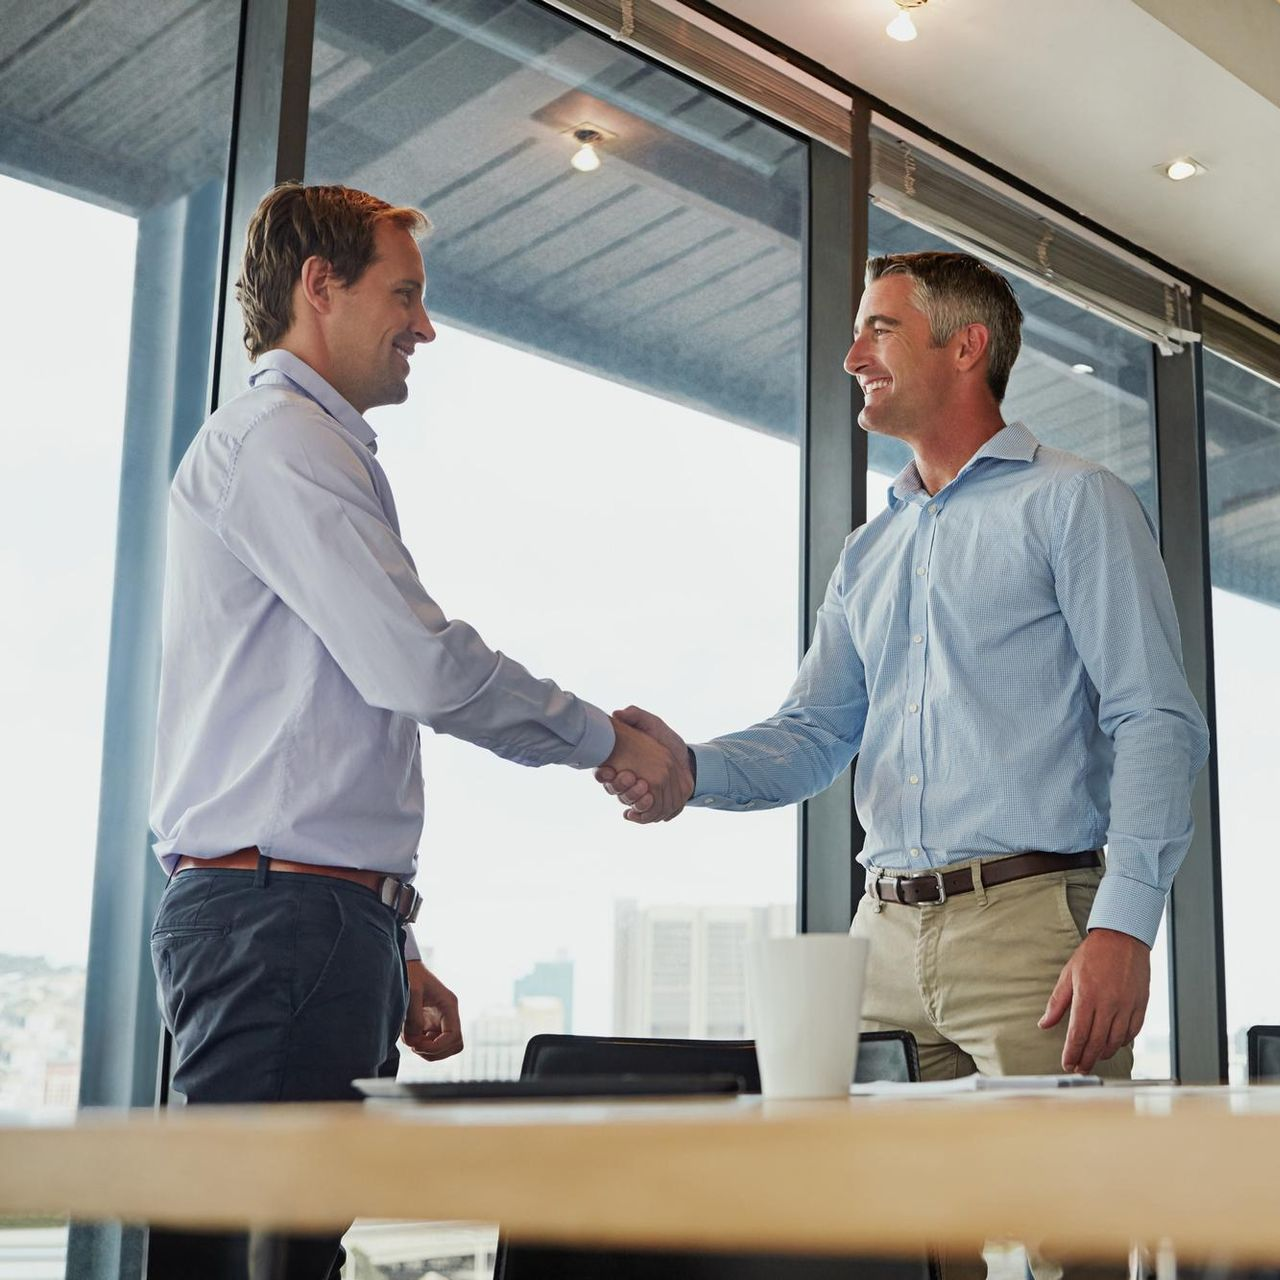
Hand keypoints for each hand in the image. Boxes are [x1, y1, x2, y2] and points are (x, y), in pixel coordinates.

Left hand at [402, 959, 463, 1060]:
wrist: (407, 966)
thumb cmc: (411, 975)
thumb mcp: (411, 992)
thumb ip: (413, 1017)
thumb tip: (414, 1040)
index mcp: (448, 1005)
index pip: (453, 1036)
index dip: (437, 1047)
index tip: (417, 1045)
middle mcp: (448, 1015)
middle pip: (454, 1046)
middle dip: (434, 1051)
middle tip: (415, 1044)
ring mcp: (441, 1020)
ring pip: (444, 1048)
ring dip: (426, 1050)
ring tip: (410, 1038)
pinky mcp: (431, 1024)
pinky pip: (432, 1044)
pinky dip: (421, 1045)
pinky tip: (409, 1034)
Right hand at [596, 706, 691, 823]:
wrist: (688, 760)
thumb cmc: (666, 740)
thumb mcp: (652, 724)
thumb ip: (636, 716)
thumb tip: (618, 714)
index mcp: (620, 764)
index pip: (603, 773)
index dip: (602, 774)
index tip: (609, 771)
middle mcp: (625, 782)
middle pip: (614, 790)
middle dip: (620, 787)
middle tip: (631, 777)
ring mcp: (637, 795)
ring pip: (628, 803)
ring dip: (633, 800)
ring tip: (646, 793)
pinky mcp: (652, 805)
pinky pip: (643, 816)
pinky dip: (642, 816)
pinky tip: (641, 812)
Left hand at [1038, 928, 1149, 1072]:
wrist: (1122, 938)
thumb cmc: (1093, 954)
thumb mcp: (1068, 975)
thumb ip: (1057, 1003)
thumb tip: (1044, 1024)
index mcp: (1087, 996)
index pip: (1078, 1034)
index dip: (1072, 1053)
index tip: (1067, 1064)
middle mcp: (1108, 1004)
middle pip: (1096, 1042)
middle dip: (1086, 1059)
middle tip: (1079, 1069)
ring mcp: (1127, 1006)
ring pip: (1115, 1041)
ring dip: (1103, 1053)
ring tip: (1093, 1058)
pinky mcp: (1141, 1005)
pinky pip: (1132, 1032)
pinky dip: (1122, 1042)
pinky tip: (1113, 1044)